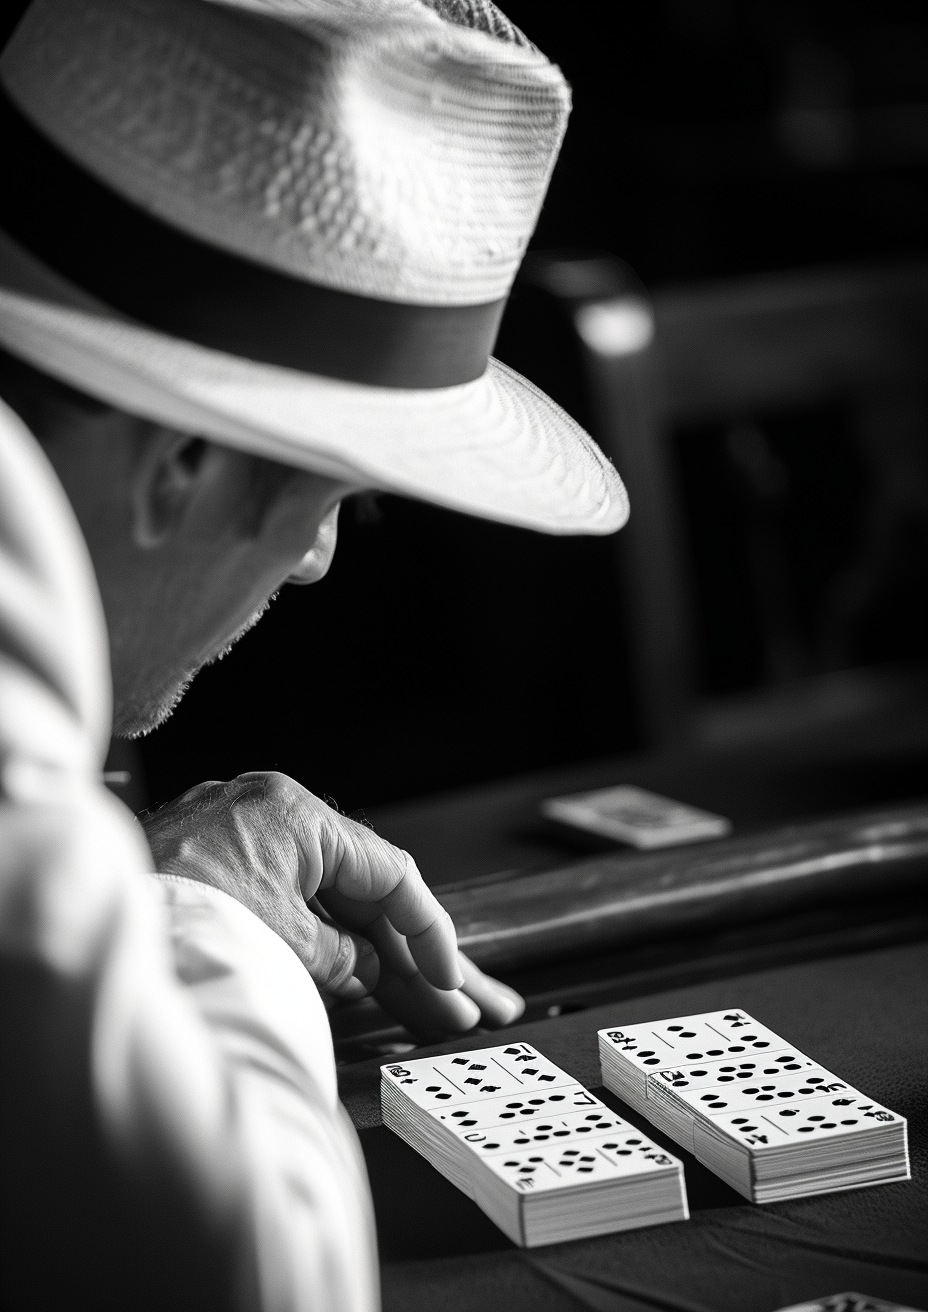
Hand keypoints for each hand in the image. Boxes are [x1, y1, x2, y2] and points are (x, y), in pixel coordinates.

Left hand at [141, 772, 523, 1039]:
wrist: (88, 921)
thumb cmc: (179, 916)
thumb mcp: (283, 943)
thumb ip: (340, 956)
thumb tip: (366, 967)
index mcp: (296, 816)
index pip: (390, 875)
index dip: (429, 934)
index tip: (451, 981)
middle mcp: (273, 818)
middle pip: (367, 895)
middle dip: (419, 955)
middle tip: (464, 1001)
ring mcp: (244, 845)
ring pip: (331, 905)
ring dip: (377, 958)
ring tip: (428, 1005)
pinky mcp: (218, 873)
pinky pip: (293, 907)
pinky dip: (325, 944)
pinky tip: (365, 983)